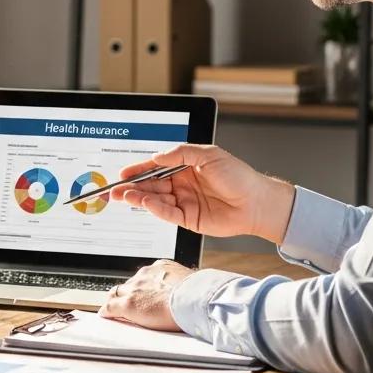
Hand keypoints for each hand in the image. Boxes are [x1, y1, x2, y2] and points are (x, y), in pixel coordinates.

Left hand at [98, 260, 193, 330]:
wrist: (196, 299)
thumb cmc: (200, 294)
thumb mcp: (191, 284)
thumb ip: (184, 286)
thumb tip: (192, 292)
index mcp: (161, 268)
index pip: (145, 276)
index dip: (142, 286)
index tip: (144, 293)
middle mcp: (145, 275)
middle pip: (129, 284)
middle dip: (128, 293)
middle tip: (127, 303)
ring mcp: (135, 289)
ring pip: (117, 293)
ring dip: (116, 301)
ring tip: (114, 310)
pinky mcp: (128, 304)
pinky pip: (110, 307)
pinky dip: (107, 312)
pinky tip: (105, 316)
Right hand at [108, 144, 294, 243]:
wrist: (258, 203)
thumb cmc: (238, 176)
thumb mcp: (208, 155)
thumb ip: (180, 153)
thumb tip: (157, 157)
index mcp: (185, 167)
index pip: (155, 168)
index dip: (138, 170)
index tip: (123, 173)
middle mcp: (182, 185)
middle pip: (151, 185)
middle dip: (132, 187)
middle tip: (114, 190)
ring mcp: (184, 202)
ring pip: (155, 200)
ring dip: (139, 198)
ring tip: (124, 197)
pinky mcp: (189, 219)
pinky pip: (167, 214)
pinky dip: (155, 209)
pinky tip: (146, 204)